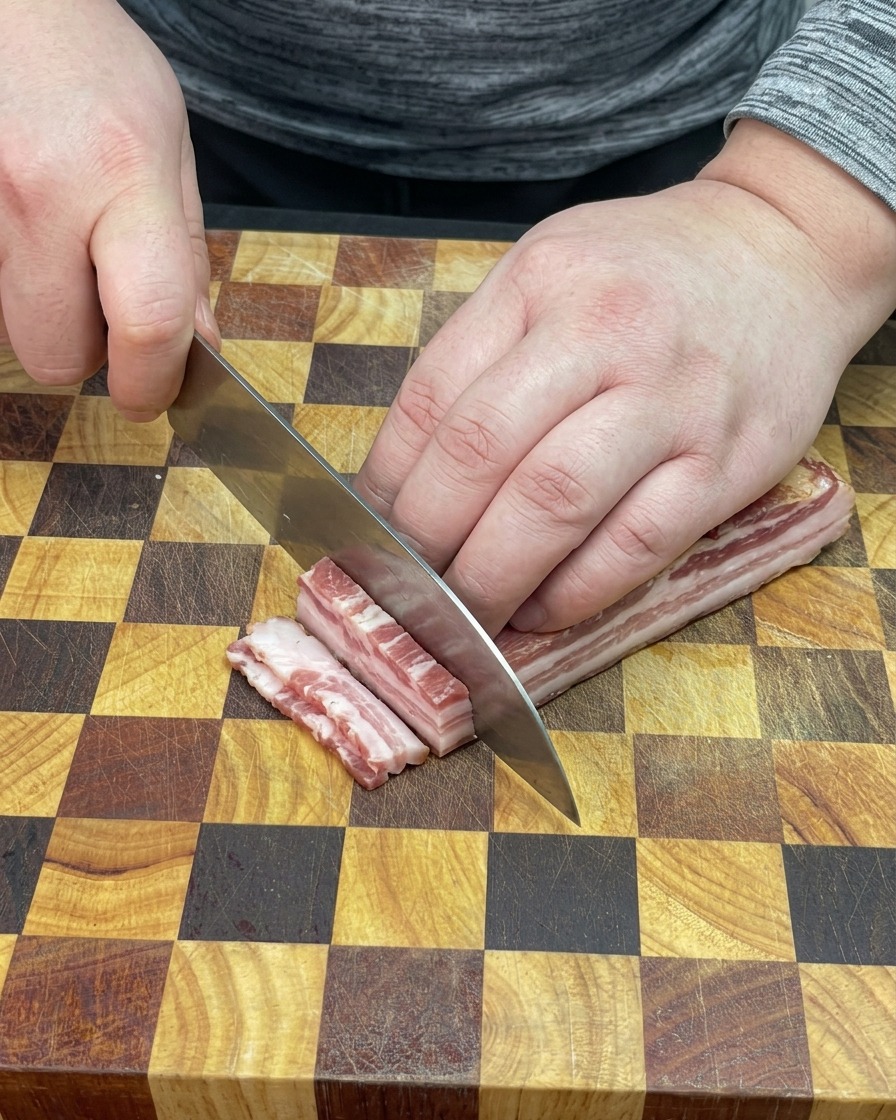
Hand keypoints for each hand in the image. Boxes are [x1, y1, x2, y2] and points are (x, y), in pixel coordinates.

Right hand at [0, 0, 216, 419]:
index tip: (155, 397)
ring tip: (61, 242)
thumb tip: (195, 346)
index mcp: (120, 174)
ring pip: (13, 330)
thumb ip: (184, 258)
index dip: (153, 382)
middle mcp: (38, 193)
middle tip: (102, 302)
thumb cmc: (92, 67)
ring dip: (46, 312)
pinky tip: (30, 233)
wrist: (6, 6)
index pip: (148, 320)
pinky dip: (15, 283)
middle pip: (57, 354)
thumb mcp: (168, 149)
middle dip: (87, 349)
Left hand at [355, 122, 895, 634]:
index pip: (434, 397)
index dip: (388, 481)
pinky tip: (542, 609)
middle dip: (427, 538)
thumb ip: (482, 355)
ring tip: (465, 612)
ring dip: (493, 576)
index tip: (370, 531)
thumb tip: (406, 476)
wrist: (785, 250)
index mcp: (542, 281)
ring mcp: (674, 400)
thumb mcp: (551, 269)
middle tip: (408, 584)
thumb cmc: (651, 272)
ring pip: (556, 502)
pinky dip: (576, 592)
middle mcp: (606, 332)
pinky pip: (637, 544)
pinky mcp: (728, 462)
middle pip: (483, 452)